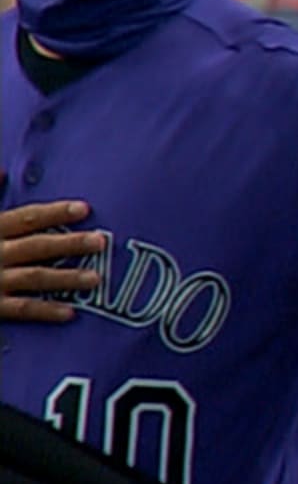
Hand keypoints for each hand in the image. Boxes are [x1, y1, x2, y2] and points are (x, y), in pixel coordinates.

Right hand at [1, 199, 104, 323]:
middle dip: (70, 243)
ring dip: (66, 279)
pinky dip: (45, 311)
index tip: (84, 208)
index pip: (27, 217)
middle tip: (102, 241)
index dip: (55, 212)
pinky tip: (71, 313)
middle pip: (37, 246)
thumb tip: (1, 170)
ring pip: (34, 278)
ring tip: (96, 278)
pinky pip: (21, 309)